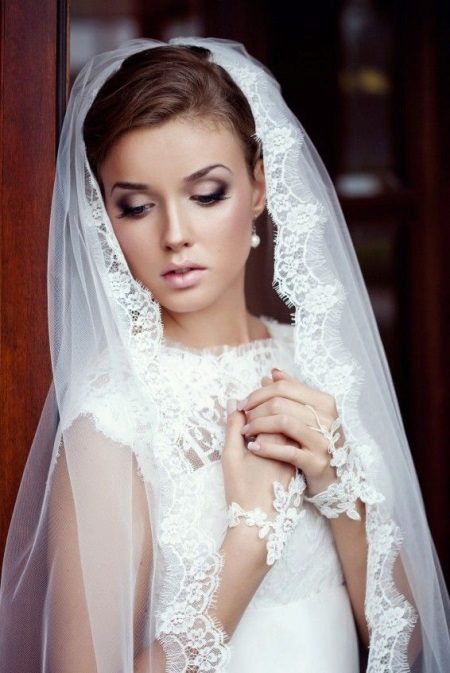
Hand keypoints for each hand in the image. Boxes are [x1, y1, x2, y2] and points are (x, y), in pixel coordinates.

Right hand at [221, 400, 297, 514]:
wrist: (258, 525)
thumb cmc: (241, 490)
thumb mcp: (231, 456)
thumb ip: (233, 426)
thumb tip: (233, 402)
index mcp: (275, 439)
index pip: (271, 408)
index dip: (257, 403)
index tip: (243, 407)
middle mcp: (292, 445)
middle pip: (283, 415)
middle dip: (266, 409)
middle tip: (248, 414)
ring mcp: (297, 456)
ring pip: (288, 429)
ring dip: (273, 423)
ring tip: (254, 431)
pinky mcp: (299, 467)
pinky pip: (291, 444)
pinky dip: (279, 439)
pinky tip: (264, 447)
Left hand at [237, 368, 342, 495]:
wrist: (335, 479)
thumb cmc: (316, 442)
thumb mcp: (309, 414)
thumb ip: (292, 392)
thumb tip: (273, 373)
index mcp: (324, 402)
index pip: (284, 387)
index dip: (259, 393)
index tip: (244, 403)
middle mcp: (327, 418)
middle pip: (280, 403)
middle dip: (255, 409)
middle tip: (243, 418)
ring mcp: (323, 440)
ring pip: (282, 422)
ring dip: (258, 426)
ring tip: (246, 432)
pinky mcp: (316, 462)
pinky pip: (286, 450)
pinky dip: (265, 447)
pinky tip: (253, 448)